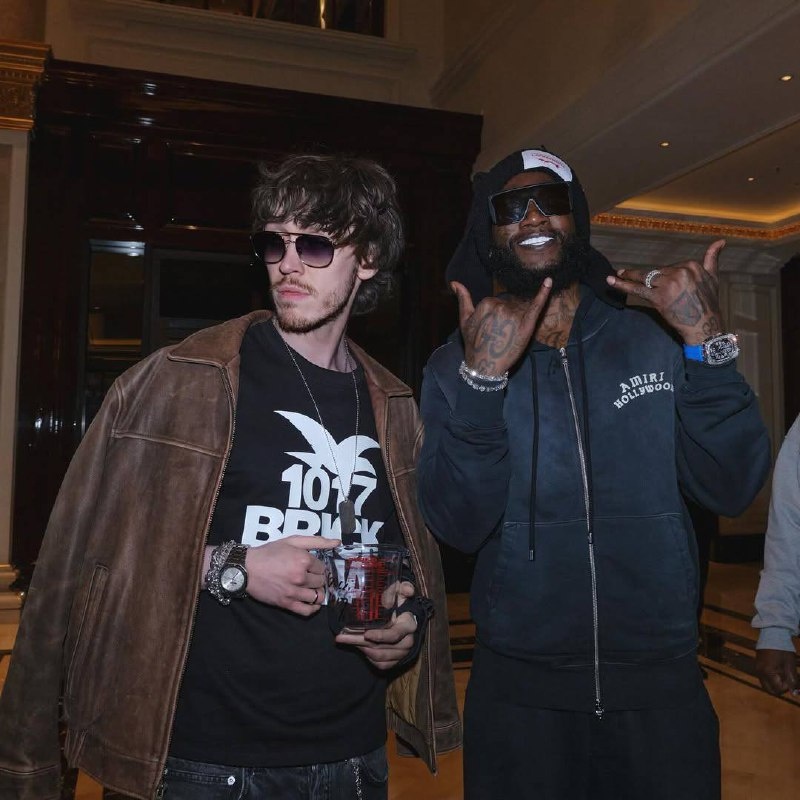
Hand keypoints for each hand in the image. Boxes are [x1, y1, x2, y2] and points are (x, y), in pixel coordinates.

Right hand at [245, 535, 338, 616]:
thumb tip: (337, 543)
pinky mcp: (286, 603)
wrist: (247, 568)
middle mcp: (300, 577)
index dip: (317, 566)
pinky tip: (311, 603)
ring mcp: (294, 592)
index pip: (322, 567)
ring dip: (317, 593)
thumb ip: (317, 541)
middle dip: (317, 579)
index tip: (311, 566)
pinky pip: (307, 611)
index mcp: (303, 560)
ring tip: (311, 588)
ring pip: (317, 597)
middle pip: (321, 582)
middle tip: (310, 576)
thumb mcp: (292, 541)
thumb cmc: (269, 552)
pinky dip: (313, 609)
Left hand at [335, 581, 417, 669]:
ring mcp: (403, 653)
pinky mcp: (397, 660)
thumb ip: (404, 588)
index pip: (394, 635)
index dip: (380, 636)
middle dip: (360, 642)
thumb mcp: (400, 592)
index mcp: (408, 625)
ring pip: (379, 657)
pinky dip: (368, 657)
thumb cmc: (399, 602)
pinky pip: (381, 665)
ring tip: (347, 639)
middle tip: (342, 636)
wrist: (404, 616)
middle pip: (382, 648)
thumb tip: (409, 590)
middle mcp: (407, 641)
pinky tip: (359, 647)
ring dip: (361, 649)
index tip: (365, 633)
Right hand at [451, 278, 552, 376]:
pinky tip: (549, 281)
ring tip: (506, 338)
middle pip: (506, 305)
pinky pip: (536, 306)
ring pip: (517, 310)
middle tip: (496, 336)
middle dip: (503, 318)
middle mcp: (501, 307)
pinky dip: (543, 293)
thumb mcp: (464, 320)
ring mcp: (515, 315)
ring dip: (514, 321)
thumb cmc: (473, 344)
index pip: (494, 303)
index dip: (491, 317)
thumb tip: (454, 282)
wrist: (485, 366)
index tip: (487, 330)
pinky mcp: (527, 324)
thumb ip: (463, 299)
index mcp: (487, 303)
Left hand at [606, 239, 724, 344]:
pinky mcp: (658, 298)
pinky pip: (637, 289)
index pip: (670, 267)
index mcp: (691, 265)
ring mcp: (668, 285)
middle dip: (648, 278)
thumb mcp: (713, 278)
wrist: (705, 325)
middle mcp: (679, 272)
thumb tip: (720, 240)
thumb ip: (712, 259)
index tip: (661, 282)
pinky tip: (611, 280)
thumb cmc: (708, 303)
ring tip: (618, 274)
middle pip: (657, 272)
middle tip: (628, 274)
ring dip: (630, 275)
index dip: (664, 276)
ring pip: (645, 277)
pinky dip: (623, 284)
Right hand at [755, 648, 798, 695]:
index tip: (792, 679)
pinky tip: (777, 671)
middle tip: (788, 681)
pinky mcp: (757, 665)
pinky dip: (771, 679)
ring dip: (775, 684)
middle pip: (770, 690)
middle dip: (780, 688)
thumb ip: (792, 680)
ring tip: (783, 676)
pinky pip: (763, 678)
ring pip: (766, 685)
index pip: (778, 689)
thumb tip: (795, 693)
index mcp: (768, 672)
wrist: (772, 634)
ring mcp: (757, 668)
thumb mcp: (790, 665)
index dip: (787, 687)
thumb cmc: (783, 649)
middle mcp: (760, 672)